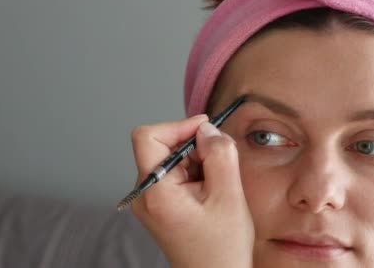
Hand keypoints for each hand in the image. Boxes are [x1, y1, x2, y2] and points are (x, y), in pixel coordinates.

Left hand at [130, 115, 253, 267]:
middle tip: (218, 164)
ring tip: (215, 185)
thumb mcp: (229, 197)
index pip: (148, 136)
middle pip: (160, 145)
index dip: (178, 126)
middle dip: (192, 146)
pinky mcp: (159, 203)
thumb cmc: (222, 248)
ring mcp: (149, 200)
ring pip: (169, 157)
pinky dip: (193, 172)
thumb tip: (208, 129)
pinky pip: (173, 172)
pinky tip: (208, 191)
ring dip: (196, 160)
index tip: (205, 130)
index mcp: (155, 192)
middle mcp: (144, 194)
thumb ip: (220, 155)